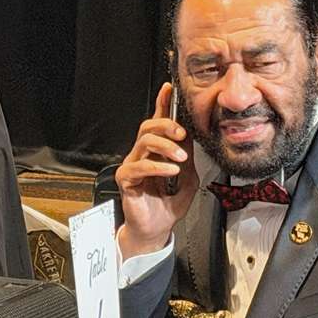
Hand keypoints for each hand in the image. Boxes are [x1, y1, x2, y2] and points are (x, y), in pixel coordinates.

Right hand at [115, 82, 197, 255]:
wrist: (157, 229)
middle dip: (167, 125)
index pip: (157, 122)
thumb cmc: (168, 205)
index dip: (162, 103)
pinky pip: (139, 166)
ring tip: (180, 159)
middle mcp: (141, 154)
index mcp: (156, 151)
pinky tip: (170, 172)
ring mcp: (132, 165)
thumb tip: (191, 138)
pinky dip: (157, 167)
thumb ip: (188, 158)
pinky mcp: (125, 179)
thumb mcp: (188, 178)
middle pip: (148, 126)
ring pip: (145, 141)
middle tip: (183, 135)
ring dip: (166, 146)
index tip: (169, 88)